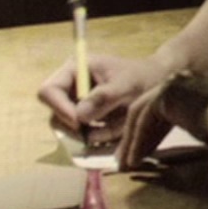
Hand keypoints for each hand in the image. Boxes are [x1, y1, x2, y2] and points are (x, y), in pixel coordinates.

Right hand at [38, 50, 173, 147]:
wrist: (159, 83)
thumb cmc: (143, 77)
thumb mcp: (127, 85)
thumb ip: (104, 98)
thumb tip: (79, 116)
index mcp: (75, 69)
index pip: (48, 91)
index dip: (59, 108)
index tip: (79, 123)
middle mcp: (71, 88)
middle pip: (55, 115)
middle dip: (74, 128)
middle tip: (94, 135)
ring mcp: (77, 105)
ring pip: (69, 130)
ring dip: (91, 135)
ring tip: (117, 127)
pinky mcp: (88, 120)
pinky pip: (85, 137)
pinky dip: (100, 139)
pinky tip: (119, 130)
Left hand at [114, 67, 207, 168]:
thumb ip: (206, 129)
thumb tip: (204, 147)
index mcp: (202, 85)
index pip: (171, 107)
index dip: (157, 132)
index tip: (150, 153)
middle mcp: (187, 80)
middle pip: (153, 108)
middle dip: (139, 136)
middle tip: (130, 158)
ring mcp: (176, 83)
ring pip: (144, 113)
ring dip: (134, 140)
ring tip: (127, 163)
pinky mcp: (167, 93)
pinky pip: (144, 119)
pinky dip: (137, 141)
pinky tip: (135, 160)